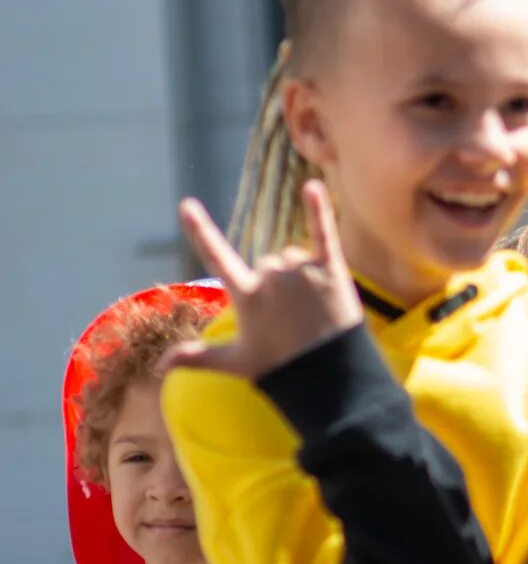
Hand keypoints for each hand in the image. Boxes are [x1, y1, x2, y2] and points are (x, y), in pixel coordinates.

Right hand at [168, 182, 365, 379]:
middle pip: (268, 262)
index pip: (216, 256)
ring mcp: (302, 272)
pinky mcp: (332, 270)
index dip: (200, 230)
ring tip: (312, 311)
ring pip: (294, 257)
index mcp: (246, 295)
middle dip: (277, 285)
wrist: (331, 377)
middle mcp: (271, 277)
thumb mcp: (235, 363)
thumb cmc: (281, 369)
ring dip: (300, 275)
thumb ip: (196, 357)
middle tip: (293, 320)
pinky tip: (313, 186)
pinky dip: (319, 210)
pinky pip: (323, 233)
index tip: (187, 205)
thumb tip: (160, 366)